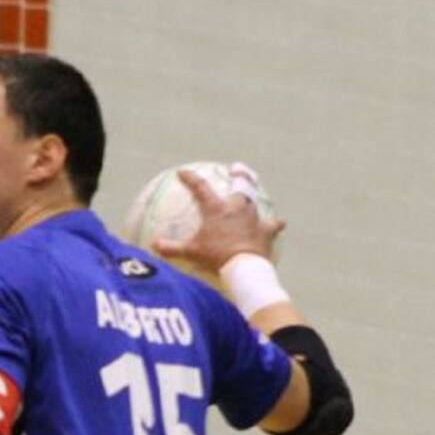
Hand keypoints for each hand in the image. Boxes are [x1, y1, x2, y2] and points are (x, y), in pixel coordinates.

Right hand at [153, 167, 285, 272]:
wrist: (243, 266)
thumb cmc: (216, 257)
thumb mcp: (191, 253)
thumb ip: (172, 248)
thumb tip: (153, 245)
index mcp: (217, 209)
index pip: (201, 188)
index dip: (191, 179)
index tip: (183, 172)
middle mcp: (236, 208)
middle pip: (240, 185)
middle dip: (239, 174)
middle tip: (236, 168)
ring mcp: (253, 218)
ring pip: (254, 201)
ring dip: (253, 194)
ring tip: (255, 191)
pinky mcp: (266, 231)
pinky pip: (272, 225)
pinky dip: (275, 224)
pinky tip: (281, 223)